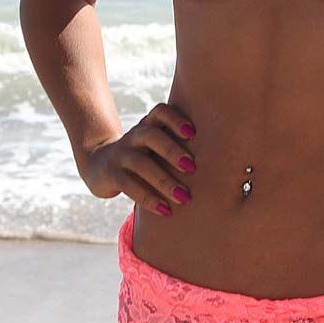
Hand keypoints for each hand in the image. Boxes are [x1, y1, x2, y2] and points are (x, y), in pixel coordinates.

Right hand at [81, 102, 196, 216]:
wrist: (99, 165)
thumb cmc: (143, 156)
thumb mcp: (156, 146)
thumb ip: (179, 146)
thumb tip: (224, 159)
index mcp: (147, 125)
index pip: (160, 112)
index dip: (176, 119)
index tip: (194, 133)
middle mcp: (133, 136)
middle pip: (151, 136)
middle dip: (172, 151)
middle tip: (193, 168)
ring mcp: (121, 154)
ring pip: (141, 163)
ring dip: (164, 181)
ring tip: (184, 198)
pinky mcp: (111, 175)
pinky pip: (129, 185)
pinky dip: (149, 198)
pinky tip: (166, 210)